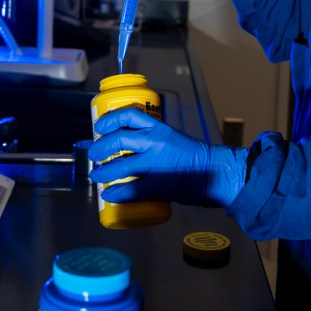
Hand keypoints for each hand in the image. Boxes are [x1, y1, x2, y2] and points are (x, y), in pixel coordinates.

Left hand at [88, 107, 247, 207]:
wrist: (217, 172)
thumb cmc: (196, 157)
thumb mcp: (173, 138)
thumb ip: (153, 141)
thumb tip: (130, 149)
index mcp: (159, 127)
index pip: (128, 115)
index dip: (109, 120)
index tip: (99, 127)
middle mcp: (155, 141)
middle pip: (118, 139)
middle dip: (100, 147)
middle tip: (93, 154)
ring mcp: (156, 163)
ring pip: (120, 165)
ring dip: (103, 172)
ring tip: (96, 176)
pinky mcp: (159, 184)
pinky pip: (131, 189)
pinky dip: (117, 193)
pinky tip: (110, 195)